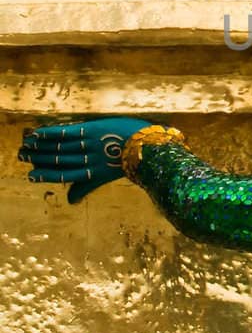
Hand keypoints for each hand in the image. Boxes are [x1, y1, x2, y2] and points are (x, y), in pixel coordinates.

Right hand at [19, 117, 153, 203]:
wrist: (148, 145)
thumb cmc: (130, 160)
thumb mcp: (107, 176)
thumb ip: (87, 187)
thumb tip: (70, 202)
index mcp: (92, 174)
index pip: (65, 176)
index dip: (47, 176)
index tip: (31, 176)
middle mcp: (88, 161)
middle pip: (59, 160)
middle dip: (39, 159)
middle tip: (22, 157)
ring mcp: (90, 145)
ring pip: (61, 147)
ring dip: (41, 146)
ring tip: (26, 145)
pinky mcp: (92, 130)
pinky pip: (67, 133)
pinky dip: (51, 133)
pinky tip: (38, 133)